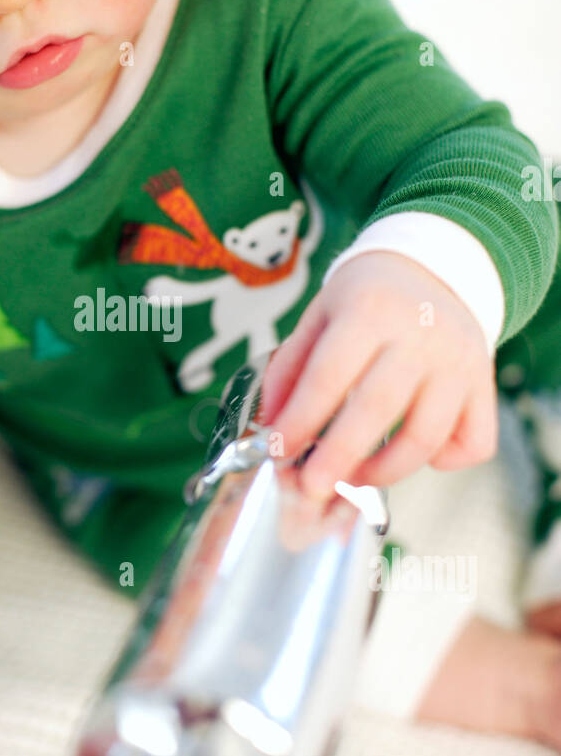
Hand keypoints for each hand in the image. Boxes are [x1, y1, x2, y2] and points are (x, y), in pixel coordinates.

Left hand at [259, 251, 497, 499]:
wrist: (433, 269)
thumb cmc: (369, 298)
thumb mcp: (321, 314)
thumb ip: (291, 367)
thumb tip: (271, 424)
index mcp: (370, 310)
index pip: (330, 374)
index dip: (300, 419)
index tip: (278, 450)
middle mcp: (421, 335)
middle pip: (378, 407)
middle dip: (339, 456)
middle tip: (311, 486)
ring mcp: (459, 362)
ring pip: (427, 436)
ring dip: (385, 470)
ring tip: (353, 477)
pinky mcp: (485, 385)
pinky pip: (474, 442)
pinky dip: (443, 461)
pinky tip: (413, 453)